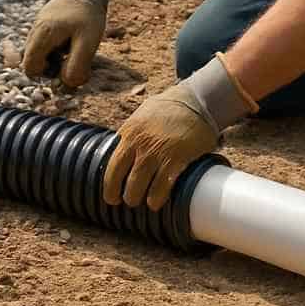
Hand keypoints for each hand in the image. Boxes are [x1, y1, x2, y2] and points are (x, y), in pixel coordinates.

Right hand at [20, 0, 119, 85]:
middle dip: (50, 66)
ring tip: (70, 47)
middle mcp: (35, 30)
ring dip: (53, 56)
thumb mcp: (88, 43)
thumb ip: (77, 66)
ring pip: (37, 52)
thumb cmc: (89, 16)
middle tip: (69, 56)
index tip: (64, 66)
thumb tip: (66, 83)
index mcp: (42, 35)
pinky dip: (54, 47)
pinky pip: (43, 43)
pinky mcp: (43, 22)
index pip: (29, 67)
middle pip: (32, 61)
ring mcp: (37, 25)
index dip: (46, 74)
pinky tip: (69, 39)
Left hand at [102, 83, 218, 210]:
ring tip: (145, 203)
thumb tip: (119, 148)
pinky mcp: (176, 159)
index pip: (112, 166)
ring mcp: (157, 152)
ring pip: (140, 186)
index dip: (110, 186)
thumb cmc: (167, 110)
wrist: (194, 103)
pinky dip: (157, 197)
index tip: (112, 196)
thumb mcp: (141, 117)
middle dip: (125, 195)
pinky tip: (156, 202)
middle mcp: (139, 145)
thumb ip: (130, 134)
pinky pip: (162, 185)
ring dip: (139, 198)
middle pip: (124, 179)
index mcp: (128, 134)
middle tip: (129, 201)